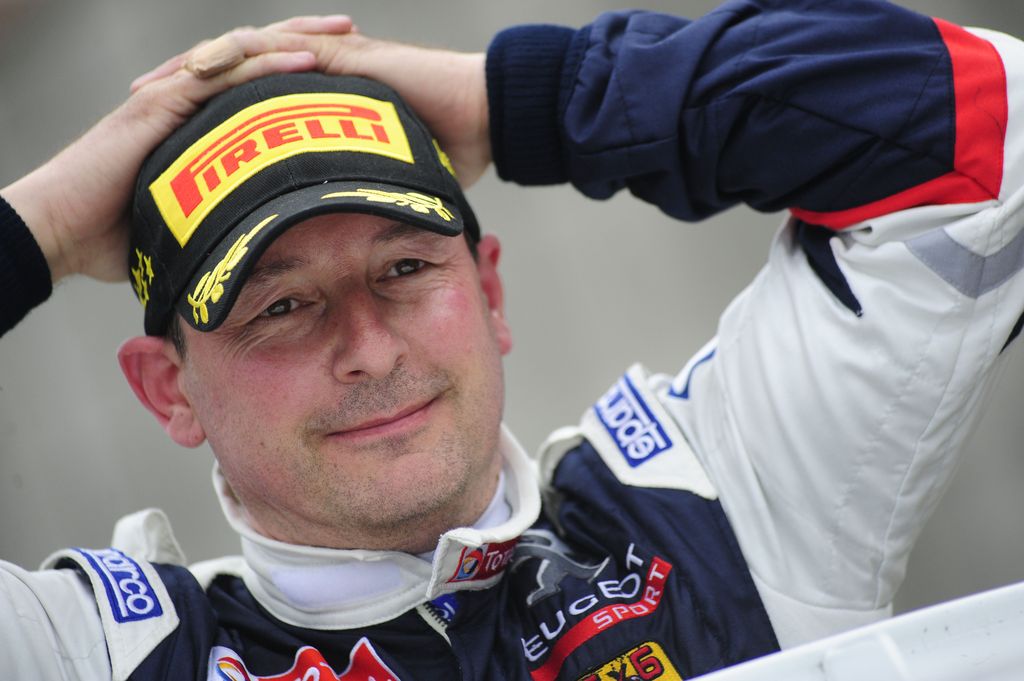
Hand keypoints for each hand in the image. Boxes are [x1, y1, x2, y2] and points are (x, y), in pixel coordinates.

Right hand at [1, 16, 354, 283]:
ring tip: (338, 33)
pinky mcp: (158, 108)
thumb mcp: (184, 223)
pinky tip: (301, 60)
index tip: (340, 70)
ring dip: (292, 41)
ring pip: (242, 56)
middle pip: (254, 59)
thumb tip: (255, 251)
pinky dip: (262, 66)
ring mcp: (171, 99)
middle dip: (304, 42)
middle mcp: (184, 101)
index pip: (252, 85)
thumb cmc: (111, 234)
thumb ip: (219, 222)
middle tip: (351, 33)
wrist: (59, 232)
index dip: (294, 73)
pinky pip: (219, 76)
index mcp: (194, 124)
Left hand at [136, 20, 490, 187]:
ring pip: (244, 55)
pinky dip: (240, 56)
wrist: (485, 119)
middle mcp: (314, 80)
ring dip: (195, 68)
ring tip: (154, 87)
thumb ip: (361, 206)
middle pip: (232, 74)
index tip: (166, 142)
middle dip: (182, 89)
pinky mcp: (342, 57)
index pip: (248, 105)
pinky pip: (281, 49)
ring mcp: (325, 65)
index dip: (205, 120)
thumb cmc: (446, 153)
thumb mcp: (388, 185)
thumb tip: (348, 256)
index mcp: (318, 107)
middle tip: (138, 109)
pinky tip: (204, 67)